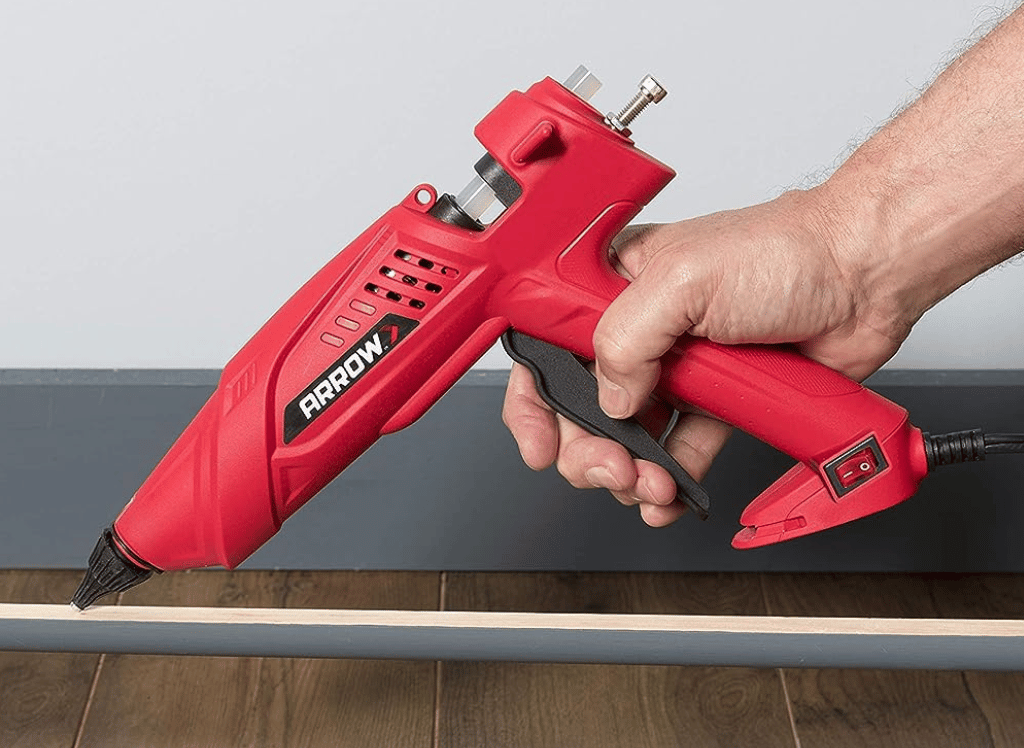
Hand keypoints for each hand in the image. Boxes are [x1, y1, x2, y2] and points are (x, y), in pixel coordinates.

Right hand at [502, 189, 911, 525]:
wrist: (864, 276)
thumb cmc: (785, 249)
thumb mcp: (683, 279)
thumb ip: (627, 339)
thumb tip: (609, 399)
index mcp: (616, 284)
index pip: (549, 344)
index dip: (535, 399)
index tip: (541, 441)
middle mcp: (642, 328)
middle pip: (585, 405)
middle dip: (588, 449)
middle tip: (610, 468)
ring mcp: (679, 368)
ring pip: (630, 437)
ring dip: (630, 472)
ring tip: (649, 484)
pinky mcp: (718, 401)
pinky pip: (680, 451)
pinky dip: (670, 479)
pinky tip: (669, 495)